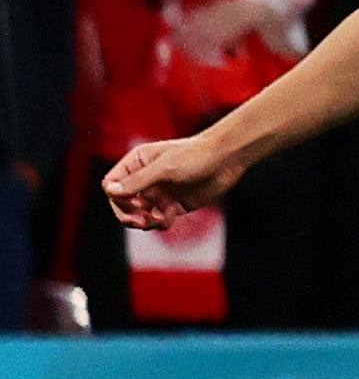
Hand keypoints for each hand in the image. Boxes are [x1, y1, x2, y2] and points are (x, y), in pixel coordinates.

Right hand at [103, 132, 237, 227]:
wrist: (227, 159)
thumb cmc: (196, 155)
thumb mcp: (165, 167)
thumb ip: (138, 181)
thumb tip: (110, 191)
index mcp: (137, 163)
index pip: (112, 185)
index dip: (117, 198)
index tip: (134, 202)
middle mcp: (144, 179)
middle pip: (121, 203)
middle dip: (127, 215)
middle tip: (141, 222)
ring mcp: (158, 193)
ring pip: (138, 215)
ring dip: (144, 222)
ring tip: (158, 220)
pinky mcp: (173, 205)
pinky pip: (157, 220)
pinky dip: (160, 223)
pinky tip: (170, 217)